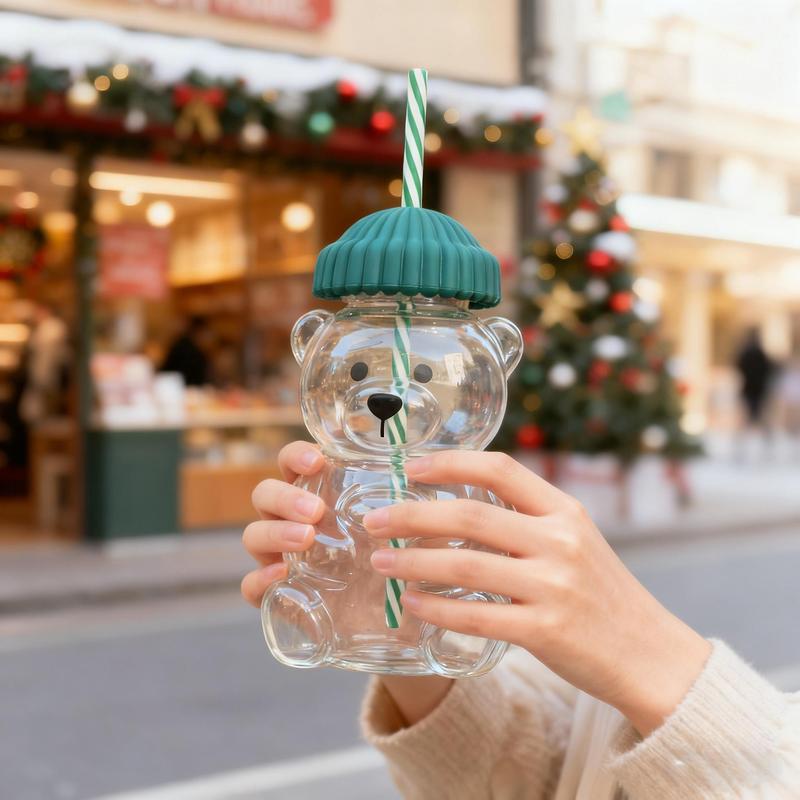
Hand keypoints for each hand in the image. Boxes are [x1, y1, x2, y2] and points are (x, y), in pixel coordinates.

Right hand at [241, 441, 451, 726]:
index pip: (295, 463)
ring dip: (274, 532)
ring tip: (306, 539)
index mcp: (321, 494)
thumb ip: (418, 506)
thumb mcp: (413, 532)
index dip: (299, 456)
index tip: (320, 460)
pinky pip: (251, 587)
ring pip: (255, 534)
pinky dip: (258, 580)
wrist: (402, 627)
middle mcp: (295, 520)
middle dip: (285, 497)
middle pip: (266, 495)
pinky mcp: (281, 598)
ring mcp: (283, 558)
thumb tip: (454, 475)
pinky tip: (278, 577)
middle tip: (317, 511)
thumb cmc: (403, 564)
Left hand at [364, 451, 711, 735]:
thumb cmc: (601, 592)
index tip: (409, 468)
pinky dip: (437, 609)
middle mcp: (560, 541)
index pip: (500, 469)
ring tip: (380, 561)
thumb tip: (456, 501)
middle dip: (411, 514)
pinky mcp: (546, 632)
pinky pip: (476, 616)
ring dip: (413, 561)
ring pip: (464, 564)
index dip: (449, 463)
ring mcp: (554, 586)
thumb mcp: (575, 539)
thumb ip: (527, 518)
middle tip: (373, 519)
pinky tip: (412, 602)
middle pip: (470, 515)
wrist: (650, 654)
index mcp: (564, 510)